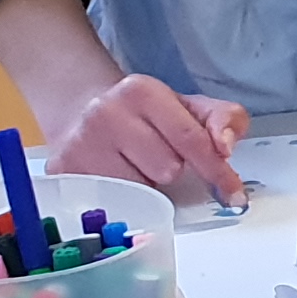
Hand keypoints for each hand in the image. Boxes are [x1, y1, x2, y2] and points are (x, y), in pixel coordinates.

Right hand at [47, 73, 248, 205]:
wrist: (80, 108)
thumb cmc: (144, 113)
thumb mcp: (188, 106)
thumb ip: (224, 118)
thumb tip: (226, 146)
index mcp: (142, 92)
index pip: (190, 139)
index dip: (216, 170)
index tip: (233, 194)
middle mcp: (106, 114)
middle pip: (166, 169)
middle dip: (170, 170)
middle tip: (153, 157)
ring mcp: (80, 144)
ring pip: (140, 192)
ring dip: (145, 187)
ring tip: (132, 166)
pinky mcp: (63, 173)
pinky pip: (112, 205)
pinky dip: (122, 200)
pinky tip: (115, 179)